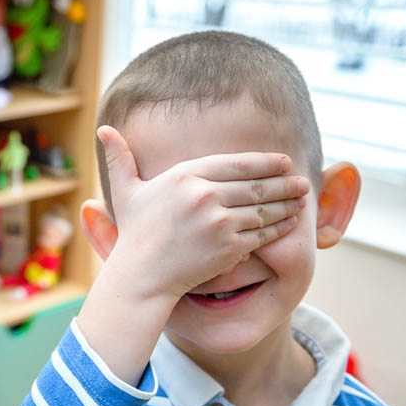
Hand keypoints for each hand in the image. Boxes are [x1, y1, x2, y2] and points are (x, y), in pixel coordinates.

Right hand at [96, 124, 308, 300]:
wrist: (142, 277)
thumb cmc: (135, 233)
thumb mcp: (125, 191)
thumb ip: (120, 158)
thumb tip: (103, 129)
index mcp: (185, 176)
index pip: (237, 163)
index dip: (266, 162)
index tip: (283, 162)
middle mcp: (204, 195)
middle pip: (256, 185)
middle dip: (285, 182)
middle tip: (303, 180)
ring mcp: (218, 222)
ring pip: (264, 209)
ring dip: (288, 204)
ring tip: (303, 199)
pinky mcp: (228, 247)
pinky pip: (262, 233)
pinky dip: (281, 228)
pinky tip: (291, 223)